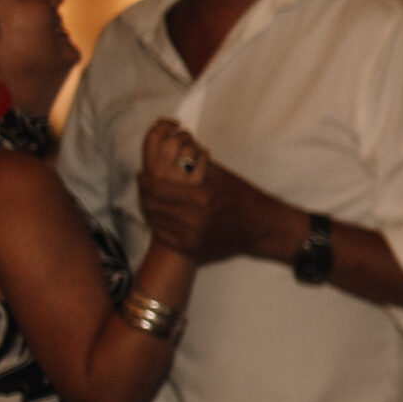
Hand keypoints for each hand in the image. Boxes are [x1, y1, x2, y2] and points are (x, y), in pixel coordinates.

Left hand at [136, 122, 293, 263]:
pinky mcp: (192, 249)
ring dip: (149, 209)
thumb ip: (193, 165)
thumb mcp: (219, 175)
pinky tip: (159, 215)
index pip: (157, 188)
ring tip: (149, 199)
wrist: (260, 227)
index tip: (142, 175)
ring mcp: (193, 237)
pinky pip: (164, 235)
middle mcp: (195, 219)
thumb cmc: (241, 196)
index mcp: (201, 197)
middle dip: (144, 195)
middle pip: (152, 205)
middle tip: (143, 187)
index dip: (145, 180)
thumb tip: (169, 152)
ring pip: (156, 221)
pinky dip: (158, 224)